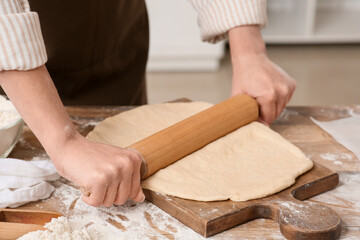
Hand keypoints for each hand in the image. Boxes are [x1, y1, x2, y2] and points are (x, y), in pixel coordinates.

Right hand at [0, 66, 143, 206]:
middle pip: (122, 198)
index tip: (108, 177)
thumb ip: (130, 180)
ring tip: (92, 179)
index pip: (134, 190)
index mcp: (134, 159)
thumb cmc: (90, 156)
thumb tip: (141, 198)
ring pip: (109, 202)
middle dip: (108, 194)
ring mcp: (114, 172)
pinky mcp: (99, 181)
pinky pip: (96, 202)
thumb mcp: (115, 163)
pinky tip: (85, 183)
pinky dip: (88, 198)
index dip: (118, 189)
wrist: (69, 145)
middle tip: (98, 180)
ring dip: (98, 195)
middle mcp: (127, 165)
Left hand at [228, 26, 295, 124]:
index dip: (260, 120)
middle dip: (266, 113)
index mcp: (269, 96)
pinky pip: (286, 99)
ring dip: (272, 106)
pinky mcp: (292, 84)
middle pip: (276, 114)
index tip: (253, 116)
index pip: (268, 118)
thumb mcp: (237, 96)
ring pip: (282, 107)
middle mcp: (282, 91)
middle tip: (256, 106)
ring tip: (262, 97)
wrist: (251, 59)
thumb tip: (246, 127)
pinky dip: (278, 99)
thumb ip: (242, 113)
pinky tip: (269, 91)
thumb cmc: (243, 76)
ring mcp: (288, 87)